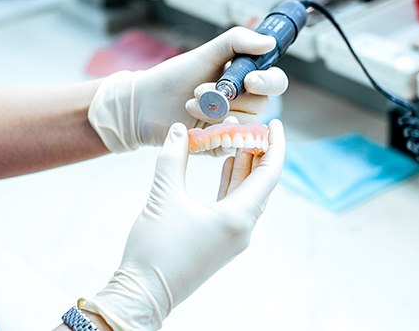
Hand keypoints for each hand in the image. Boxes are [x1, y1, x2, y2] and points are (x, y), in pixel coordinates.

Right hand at [79, 119, 285, 329]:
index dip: (275, 145)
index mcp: (238, 217)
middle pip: (261, 182)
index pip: (269, 174)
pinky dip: (232, 182)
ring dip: (244, 166)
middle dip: (258, 152)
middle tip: (252, 125)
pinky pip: (235, 204)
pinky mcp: (220, 240)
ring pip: (248, 193)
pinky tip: (226, 164)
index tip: (276, 123)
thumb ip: (174, 158)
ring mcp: (233, 236)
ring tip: (239, 137)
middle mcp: (243, 228)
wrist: (143, 294)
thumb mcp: (163, 197)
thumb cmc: (154, 250)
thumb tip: (179, 129)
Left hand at [88, 27, 287, 152]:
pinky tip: (196, 126)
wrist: (144, 104)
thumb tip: (269, 42)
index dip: (268, 82)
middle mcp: (243, 102)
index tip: (250, 80)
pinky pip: (231, 143)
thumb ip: (237, 42)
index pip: (275, 81)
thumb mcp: (205, 54)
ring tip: (191, 104)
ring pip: (245, 124)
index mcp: (245, 79)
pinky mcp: (221, 144)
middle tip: (201, 90)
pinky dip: (215, 133)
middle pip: (261, 104)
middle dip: (231, 97)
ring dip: (216, 114)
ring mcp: (233, 124)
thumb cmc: (174, 77)